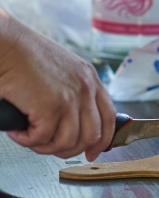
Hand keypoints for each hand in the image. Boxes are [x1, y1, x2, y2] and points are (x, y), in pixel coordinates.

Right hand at [0, 15, 115, 160]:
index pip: (109, 118)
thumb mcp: (62, 72)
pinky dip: (27, 140)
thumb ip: (73, 92)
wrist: (6, 44)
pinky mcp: (51, 106)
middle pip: (92, 136)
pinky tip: (18, 131)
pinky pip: (43, 138)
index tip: (91, 153)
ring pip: (68, 142)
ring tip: (29, 138)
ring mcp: (71, 98)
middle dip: (69, 150)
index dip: (102, 141)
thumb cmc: (25, 56)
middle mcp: (86, 89)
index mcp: (91, 79)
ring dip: (46, 147)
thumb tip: (71, 122)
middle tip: (48, 147)